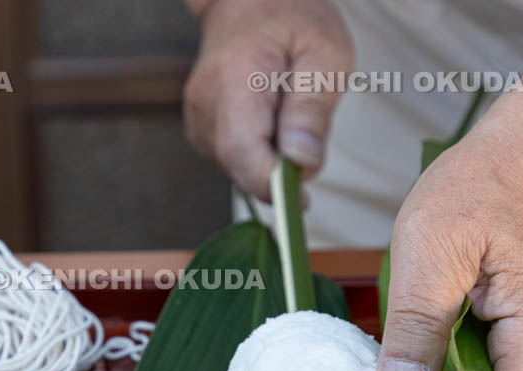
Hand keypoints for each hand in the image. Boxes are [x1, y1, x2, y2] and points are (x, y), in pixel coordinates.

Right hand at [183, 0, 353, 200]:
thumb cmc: (294, 18)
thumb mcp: (325, 52)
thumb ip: (312, 108)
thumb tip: (301, 162)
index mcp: (234, 79)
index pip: (242, 152)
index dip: (271, 185)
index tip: (302, 200)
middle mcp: (204, 104)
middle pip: (240, 167)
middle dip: (278, 172)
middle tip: (308, 138)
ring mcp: (196, 119)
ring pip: (237, 169)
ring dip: (269, 160)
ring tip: (287, 115)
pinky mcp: (200, 130)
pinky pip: (233, 160)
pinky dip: (257, 153)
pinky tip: (270, 122)